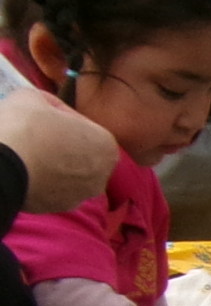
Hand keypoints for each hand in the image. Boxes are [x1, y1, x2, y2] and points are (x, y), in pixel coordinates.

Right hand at [0, 89, 117, 212]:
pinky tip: (25, 169)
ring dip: (52, 163)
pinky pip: (52, 188)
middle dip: (60, 143)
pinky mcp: (58, 208)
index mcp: (105, 146)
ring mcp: (80, 195)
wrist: (1, 167)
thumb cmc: (23, 127)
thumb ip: (49, 103)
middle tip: (34, 133)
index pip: (83, 126)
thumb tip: (46, 109)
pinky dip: (42, 179)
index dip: (61, 117)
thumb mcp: (34, 97)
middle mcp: (101, 176)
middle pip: (78, 152)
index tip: (43, 115)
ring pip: (66, 172)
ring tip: (27, 151)